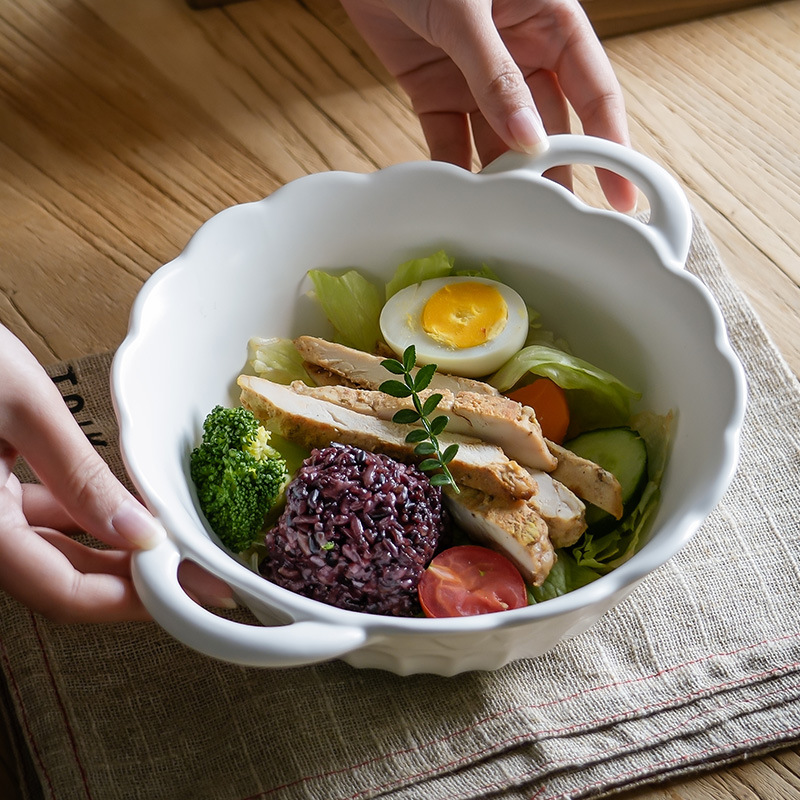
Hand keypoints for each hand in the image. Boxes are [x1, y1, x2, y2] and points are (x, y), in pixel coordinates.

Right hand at [0, 326, 233, 621]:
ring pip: (54, 553)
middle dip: (132, 583)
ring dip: (113, 554)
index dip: (129, 600)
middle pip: (61, 579)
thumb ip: (79, 476)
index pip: (61, 591)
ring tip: (171, 546)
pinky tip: (128, 512)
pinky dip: (87, 520)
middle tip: (193, 576)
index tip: (184, 591)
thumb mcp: (24, 409)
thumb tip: (138, 532)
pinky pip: (42, 519)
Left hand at [340, 0, 636, 211]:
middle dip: (554, 175)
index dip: (610, 145)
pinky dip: (454, 168)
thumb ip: (497, 76)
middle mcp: (521, 55)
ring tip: (513, 221)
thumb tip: (527, 141)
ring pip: (500, 141)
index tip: (622, 193)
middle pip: (548, 127)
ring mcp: (478, 78)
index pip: (595, 93)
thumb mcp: (470, 10)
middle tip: (560, 225)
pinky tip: (464, 198)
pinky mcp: (436, 91)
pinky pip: (451, 138)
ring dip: (505, 180)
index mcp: (552, 23)